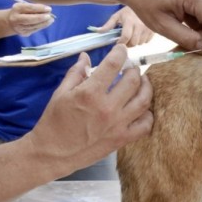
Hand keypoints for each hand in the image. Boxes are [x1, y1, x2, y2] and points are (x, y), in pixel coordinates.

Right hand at [7, 2, 54, 36]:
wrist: (10, 21)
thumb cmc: (21, 11)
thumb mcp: (24, 6)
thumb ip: (34, 7)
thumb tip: (47, 10)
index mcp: (17, 8)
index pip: (29, 8)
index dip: (39, 8)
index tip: (49, 9)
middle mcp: (16, 18)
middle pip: (30, 19)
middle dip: (41, 18)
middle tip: (50, 16)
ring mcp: (19, 27)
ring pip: (33, 26)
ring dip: (44, 23)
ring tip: (51, 20)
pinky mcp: (23, 33)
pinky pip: (34, 30)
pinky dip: (41, 26)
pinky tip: (46, 23)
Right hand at [25, 45, 152, 176]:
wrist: (53, 153)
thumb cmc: (53, 122)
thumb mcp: (61, 93)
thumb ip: (76, 73)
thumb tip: (85, 56)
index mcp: (90, 93)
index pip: (113, 65)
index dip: (120, 52)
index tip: (122, 49)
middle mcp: (107, 107)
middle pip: (133, 80)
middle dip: (134, 69)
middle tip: (131, 68)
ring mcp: (118, 124)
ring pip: (144, 100)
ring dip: (146, 87)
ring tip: (142, 82)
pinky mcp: (122, 139)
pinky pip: (145, 125)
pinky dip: (148, 114)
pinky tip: (143, 108)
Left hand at [96, 6, 153, 46]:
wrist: (143, 3)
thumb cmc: (128, 11)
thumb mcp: (117, 16)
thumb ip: (108, 25)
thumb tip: (99, 31)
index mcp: (129, 21)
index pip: (125, 37)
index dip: (120, 43)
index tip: (117, 44)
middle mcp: (139, 25)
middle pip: (133, 43)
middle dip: (128, 44)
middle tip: (125, 40)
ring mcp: (147, 28)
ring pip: (140, 43)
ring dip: (135, 42)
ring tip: (132, 35)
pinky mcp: (153, 30)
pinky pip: (146, 41)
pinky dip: (142, 40)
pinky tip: (139, 34)